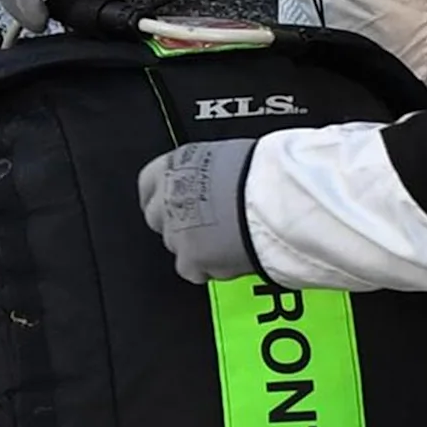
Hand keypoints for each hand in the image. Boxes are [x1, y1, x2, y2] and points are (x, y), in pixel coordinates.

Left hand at [136, 138, 260, 282]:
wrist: (277, 199)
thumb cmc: (264, 173)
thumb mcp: (228, 156)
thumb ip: (208, 173)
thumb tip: (214, 181)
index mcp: (173, 166)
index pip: (148, 186)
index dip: (164, 199)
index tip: (176, 206)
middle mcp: (166, 198)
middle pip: (158, 219)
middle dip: (178, 225)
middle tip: (208, 226)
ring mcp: (175, 231)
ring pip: (177, 246)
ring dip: (197, 247)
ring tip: (230, 240)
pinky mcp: (189, 259)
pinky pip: (193, 270)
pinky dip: (211, 268)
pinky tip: (233, 257)